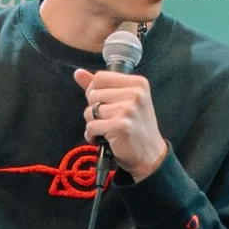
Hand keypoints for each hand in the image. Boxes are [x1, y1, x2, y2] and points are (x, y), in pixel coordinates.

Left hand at [74, 66, 168, 181]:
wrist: (150, 155)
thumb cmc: (136, 127)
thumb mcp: (124, 101)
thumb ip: (101, 86)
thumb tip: (78, 73)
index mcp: (138, 83)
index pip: (100, 77)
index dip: (95, 91)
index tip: (104, 104)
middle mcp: (135, 94)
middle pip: (93, 95)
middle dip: (95, 110)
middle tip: (111, 120)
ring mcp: (128, 109)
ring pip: (90, 111)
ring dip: (94, 124)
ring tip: (108, 130)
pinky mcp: (119, 126)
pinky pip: (91, 127)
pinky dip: (92, 136)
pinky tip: (105, 139)